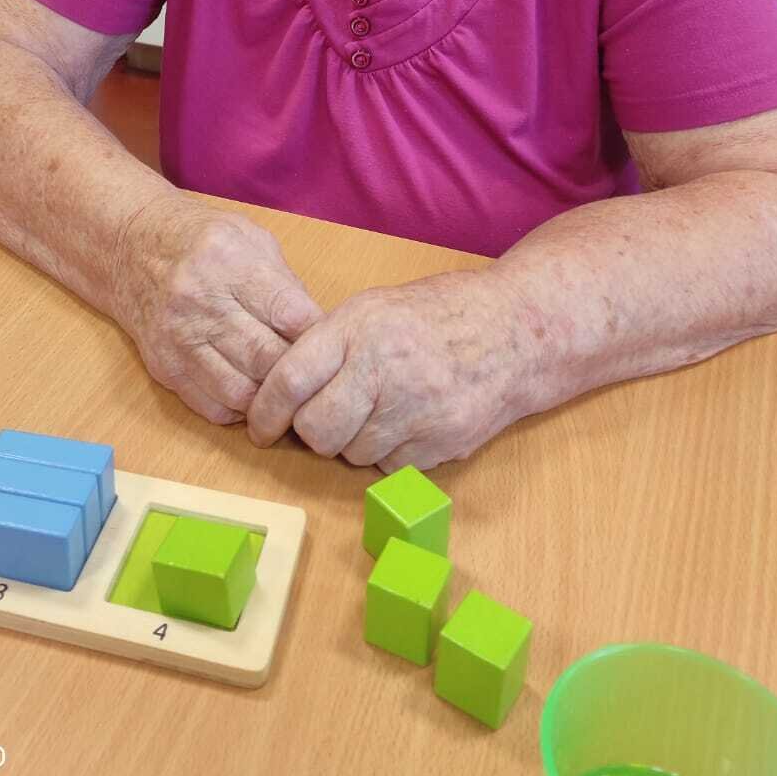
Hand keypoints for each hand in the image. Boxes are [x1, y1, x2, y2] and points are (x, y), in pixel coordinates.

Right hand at [112, 198, 323, 425]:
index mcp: (227, 260)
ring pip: (241, 392)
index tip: (332, 344)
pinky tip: (251, 392)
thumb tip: (317, 330)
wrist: (127, 248)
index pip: (288, 313)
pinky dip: (240, 409)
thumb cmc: (198, 239)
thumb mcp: (247, 237)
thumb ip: (284, 280)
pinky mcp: (163, 366)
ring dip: (271, 398)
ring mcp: (178, 338)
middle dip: (299, 372)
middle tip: (316, 375)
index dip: (318, 336)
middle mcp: (199, 301)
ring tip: (284, 388)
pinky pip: (212, 407)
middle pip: (266, 357)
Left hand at [246, 270, 539, 468]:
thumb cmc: (437, 315)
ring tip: (379, 409)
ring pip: (351, 455)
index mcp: (360, 328)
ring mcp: (416, 412)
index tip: (259, 426)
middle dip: (312, 431)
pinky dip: (388, 453)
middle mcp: (384, 369)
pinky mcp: (440, 445)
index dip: (265, 410)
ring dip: (353, 442)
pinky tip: (408, 421)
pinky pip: (388, 468)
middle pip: (316, 431)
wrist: (516, 333)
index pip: (291, 379)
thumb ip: (327, 342)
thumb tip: (276, 388)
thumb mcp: (374, 307)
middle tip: (326, 416)